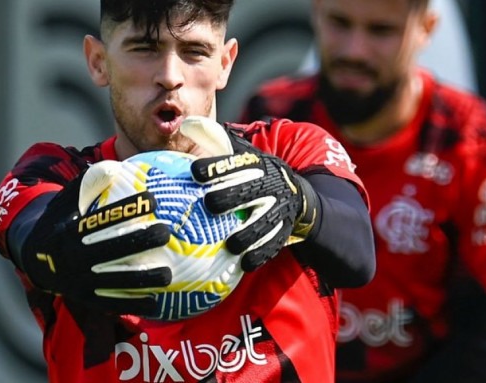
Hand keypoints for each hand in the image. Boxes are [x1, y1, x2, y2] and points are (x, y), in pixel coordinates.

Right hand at [21, 161, 171, 313]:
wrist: (36, 261)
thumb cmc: (61, 223)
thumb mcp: (66, 201)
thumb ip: (88, 184)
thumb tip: (114, 167)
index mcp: (70, 232)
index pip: (102, 218)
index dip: (127, 209)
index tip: (153, 199)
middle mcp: (74, 258)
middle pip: (112, 249)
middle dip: (140, 241)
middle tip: (166, 232)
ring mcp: (80, 281)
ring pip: (116, 281)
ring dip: (143, 279)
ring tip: (169, 274)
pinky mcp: (86, 299)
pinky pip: (113, 303)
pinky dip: (134, 304)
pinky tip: (157, 303)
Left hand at [190, 132, 318, 271]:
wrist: (297, 196)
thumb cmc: (255, 175)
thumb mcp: (241, 155)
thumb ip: (214, 140)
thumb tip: (188, 122)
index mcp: (257, 164)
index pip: (235, 162)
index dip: (216, 166)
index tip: (195, 171)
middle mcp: (272, 185)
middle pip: (250, 190)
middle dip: (230, 197)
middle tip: (209, 204)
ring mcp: (280, 208)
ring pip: (264, 221)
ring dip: (247, 233)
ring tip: (230, 244)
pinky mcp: (285, 230)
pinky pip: (274, 244)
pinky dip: (260, 254)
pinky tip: (244, 263)